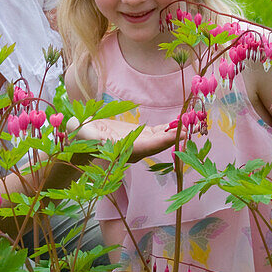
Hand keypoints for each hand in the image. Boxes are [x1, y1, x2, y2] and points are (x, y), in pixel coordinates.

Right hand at [67, 116, 184, 161]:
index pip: (147, 146)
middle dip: (175, 138)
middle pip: (159, 145)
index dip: (163, 141)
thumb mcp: (81, 133)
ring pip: (161, 139)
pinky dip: (170, 128)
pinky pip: (158, 133)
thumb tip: (88, 132)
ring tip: (192, 122)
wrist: (80, 141)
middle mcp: (135, 150)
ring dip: (176, 132)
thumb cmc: (78, 137)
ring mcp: (139, 143)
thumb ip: (86, 133)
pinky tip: (181, 121)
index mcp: (123, 149)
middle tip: (192, 128)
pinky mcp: (140, 136)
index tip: (179, 136)